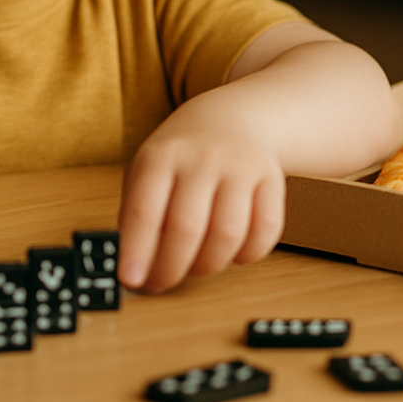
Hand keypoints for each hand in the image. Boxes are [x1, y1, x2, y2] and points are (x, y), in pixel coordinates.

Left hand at [117, 115, 285, 293]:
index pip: (144, 210)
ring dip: (209, 264)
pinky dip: (248, 254)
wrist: (231, 118)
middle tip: (163, 283)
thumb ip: (136, 214)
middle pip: (186, 227)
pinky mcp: (272, 178)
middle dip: (171, 267)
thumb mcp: (147, 169)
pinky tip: (233, 253)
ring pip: (228, 234)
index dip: (137, 251)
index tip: (131, 279)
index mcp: (162, 156)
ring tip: (198, 266)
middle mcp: (202, 159)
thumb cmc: (182, 156)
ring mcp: (240, 167)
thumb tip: (133, 267)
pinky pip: (265, 230)